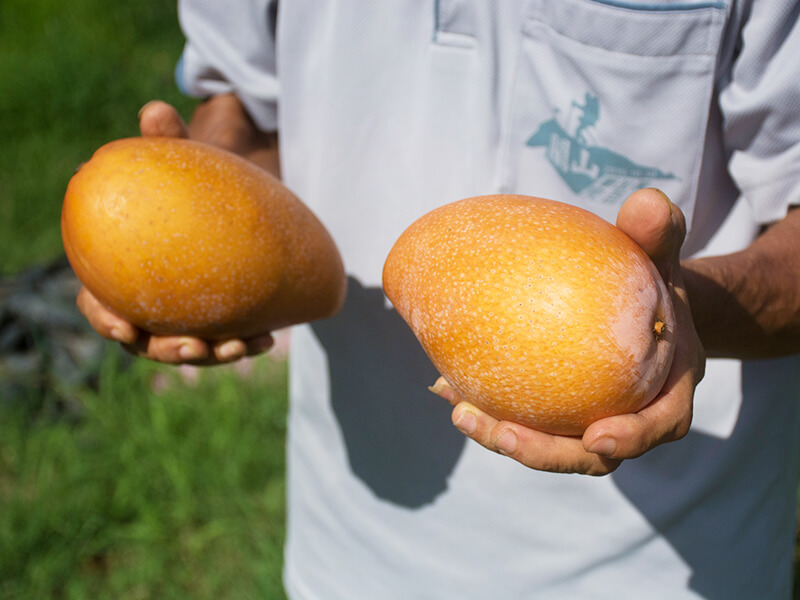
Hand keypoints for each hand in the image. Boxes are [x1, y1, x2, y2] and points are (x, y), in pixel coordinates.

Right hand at [74, 100, 273, 364]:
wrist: (238, 190)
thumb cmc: (199, 174)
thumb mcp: (185, 156)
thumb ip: (168, 140)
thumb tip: (157, 111)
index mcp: (122, 268)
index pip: (100, 302)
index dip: (106, 322)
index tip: (126, 330)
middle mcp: (151, 298)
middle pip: (147, 341)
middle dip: (168, 351)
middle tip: (194, 346)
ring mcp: (188, 312)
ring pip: (191, 348)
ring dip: (213, 355)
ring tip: (240, 347)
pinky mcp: (222, 316)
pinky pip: (230, 339)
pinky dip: (248, 342)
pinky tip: (269, 338)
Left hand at [431, 188, 705, 474]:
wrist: (642, 303)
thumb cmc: (655, 281)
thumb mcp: (663, 256)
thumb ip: (658, 234)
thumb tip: (646, 201)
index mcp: (666, 394)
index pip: (656, 427)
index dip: (630, 439)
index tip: (598, 437)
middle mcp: (626, 418)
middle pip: (590, 454)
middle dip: (544, 452)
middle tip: (501, 431)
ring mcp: (587, 420)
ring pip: (547, 445)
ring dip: (503, 436)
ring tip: (458, 409)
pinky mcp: (554, 412)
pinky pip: (522, 416)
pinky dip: (487, 407)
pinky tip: (445, 385)